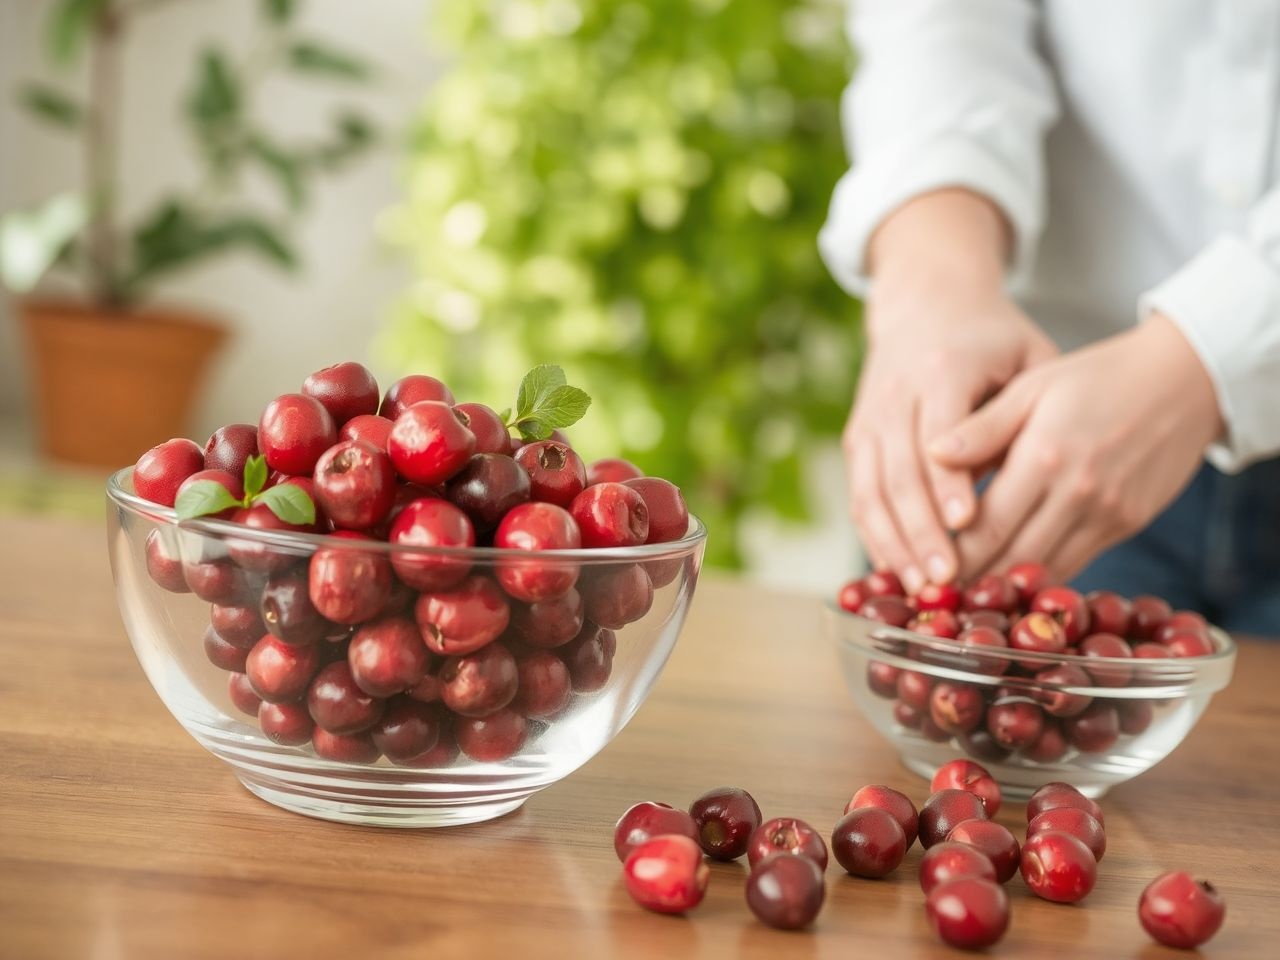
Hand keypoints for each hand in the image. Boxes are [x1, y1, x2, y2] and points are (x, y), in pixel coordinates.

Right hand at [845, 284, 1056, 592]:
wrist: (925, 304)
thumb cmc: (993, 338)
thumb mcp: (1025, 357)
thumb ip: (1022, 415)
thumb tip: (1017, 482)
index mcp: (941, 370)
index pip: (939, 434)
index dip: (950, 481)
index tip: (968, 523)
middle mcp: (894, 396)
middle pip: (900, 473)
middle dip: (920, 530)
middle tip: (946, 578)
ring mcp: (869, 419)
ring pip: (872, 490)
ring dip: (893, 543)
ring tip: (919, 588)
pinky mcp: (856, 438)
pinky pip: (860, 495)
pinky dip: (874, 536)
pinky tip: (894, 572)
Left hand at [930, 314, 1223, 580]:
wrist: (1184, 380)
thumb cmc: (1096, 377)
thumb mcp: (1032, 388)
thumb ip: (982, 427)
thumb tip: (931, 452)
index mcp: (1044, 458)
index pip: (984, 527)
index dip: (950, 557)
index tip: (918, 572)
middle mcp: (1076, 495)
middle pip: (1011, 560)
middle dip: (970, 583)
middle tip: (933, 597)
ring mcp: (1106, 515)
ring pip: (1044, 571)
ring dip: (1005, 590)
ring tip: (964, 596)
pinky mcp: (1126, 525)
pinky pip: (1074, 564)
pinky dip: (1040, 576)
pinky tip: (1011, 580)